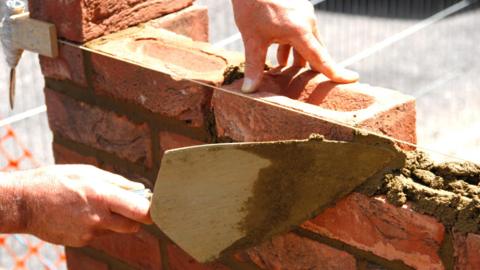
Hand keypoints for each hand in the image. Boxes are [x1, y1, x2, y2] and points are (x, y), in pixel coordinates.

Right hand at [18, 165, 151, 246]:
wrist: (24, 203)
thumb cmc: (57, 181)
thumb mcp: (88, 172)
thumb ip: (117, 182)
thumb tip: (139, 189)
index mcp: (103, 196)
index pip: (140, 211)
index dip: (151, 211)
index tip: (156, 208)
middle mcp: (99, 218)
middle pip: (133, 226)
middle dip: (134, 217)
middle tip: (127, 205)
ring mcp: (89, 233)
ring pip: (115, 230)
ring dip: (114, 221)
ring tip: (95, 205)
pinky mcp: (81, 242)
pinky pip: (99, 235)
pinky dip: (97, 226)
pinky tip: (81, 214)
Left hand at [232, 0, 358, 92]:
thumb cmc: (251, 6)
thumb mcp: (252, 39)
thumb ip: (254, 66)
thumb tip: (249, 91)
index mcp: (300, 30)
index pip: (321, 58)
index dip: (336, 72)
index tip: (353, 79)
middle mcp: (308, 21)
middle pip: (317, 52)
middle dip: (313, 70)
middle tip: (313, 87)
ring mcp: (305, 13)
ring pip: (308, 42)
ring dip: (299, 58)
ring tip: (289, 74)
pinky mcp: (299, 8)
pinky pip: (302, 32)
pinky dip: (294, 46)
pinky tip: (281, 58)